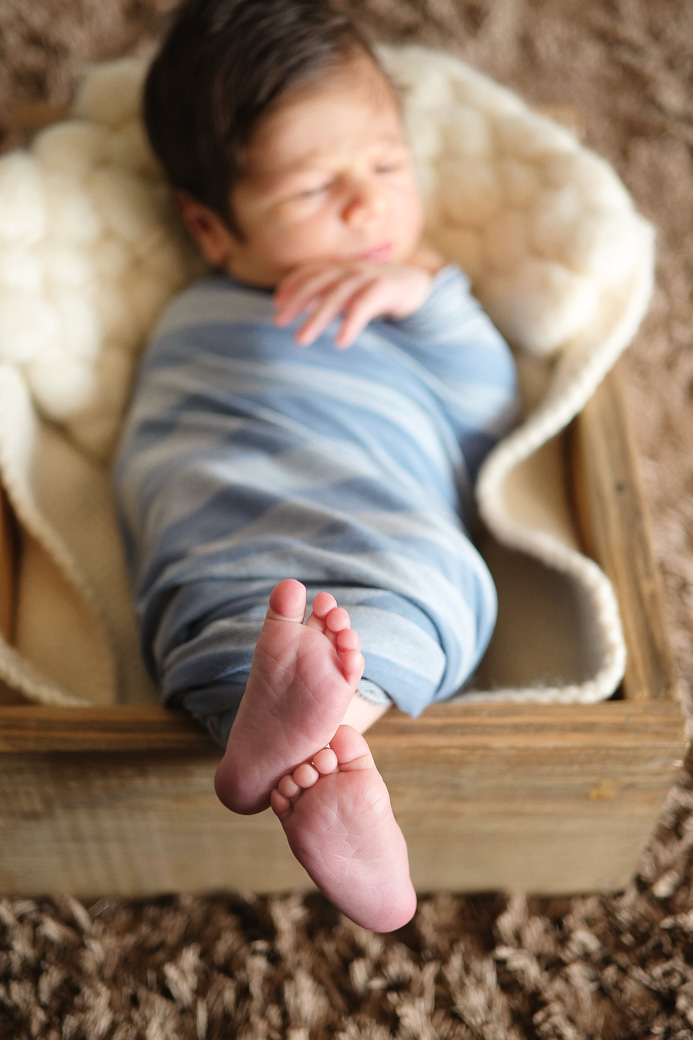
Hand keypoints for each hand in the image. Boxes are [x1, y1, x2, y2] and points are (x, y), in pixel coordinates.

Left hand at [273, 256, 440, 347]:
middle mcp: (350, 269)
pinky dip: (350, 324)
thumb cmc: (378, 290)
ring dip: (316, 318)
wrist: (418, 285)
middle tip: (278, 322)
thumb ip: (329, 296)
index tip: (276, 304)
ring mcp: (367, 277)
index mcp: (341, 267)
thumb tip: (302, 308)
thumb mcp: (350, 291)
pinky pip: (363, 307)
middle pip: (317, 283)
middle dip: (296, 303)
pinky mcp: (384, 289)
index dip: (291, 285)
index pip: (309, 272)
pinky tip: (340, 343)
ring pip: (336, 296)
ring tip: (301, 339)